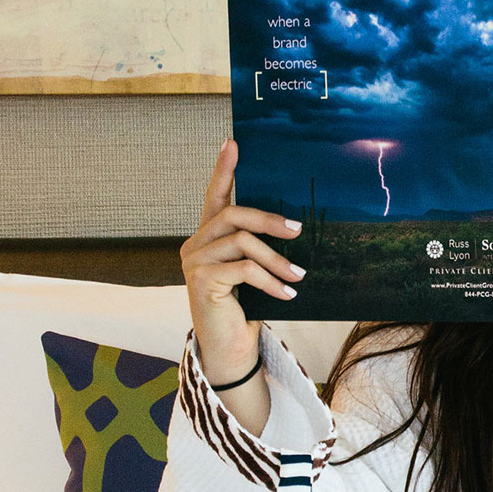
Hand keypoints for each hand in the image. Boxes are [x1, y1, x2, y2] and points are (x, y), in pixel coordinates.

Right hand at [180, 138, 306, 384]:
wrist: (231, 348)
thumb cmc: (246, 309)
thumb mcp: (255, 273)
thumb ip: (259, 249)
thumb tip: (294, 227)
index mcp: (208, 238)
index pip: (215, 197)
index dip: (224, 170)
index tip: (234, 143)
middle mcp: (195, 244)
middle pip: (233, 215)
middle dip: (269, 220)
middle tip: (299, 230)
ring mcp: (193, 261)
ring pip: (241, 242)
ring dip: (276, 259)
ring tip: (298, 277)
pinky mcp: (200, 280)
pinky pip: (244, 268)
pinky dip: (270, 280)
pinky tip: (287, 294)